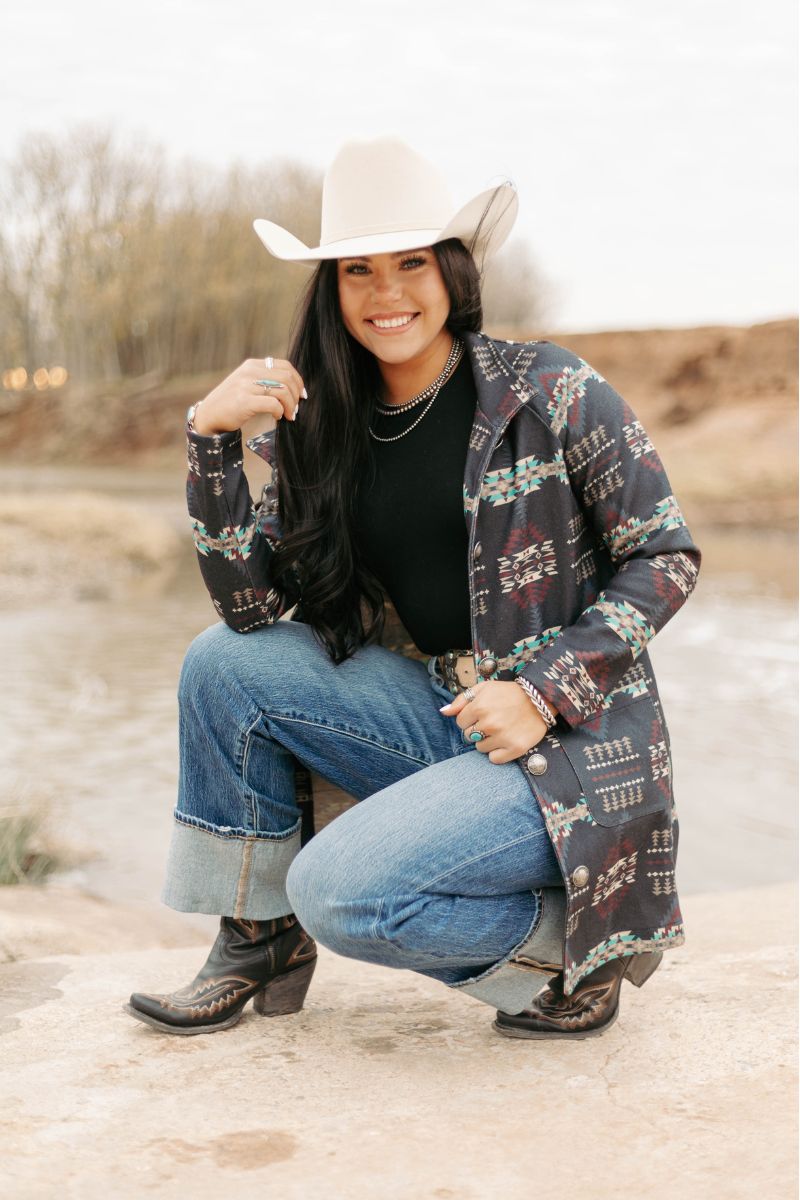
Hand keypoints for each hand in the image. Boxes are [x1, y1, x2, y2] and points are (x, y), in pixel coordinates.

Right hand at [191, 357, 306, 435]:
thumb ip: (264, 380)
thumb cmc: (232, 403)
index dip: (298, 380)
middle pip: (287, 378)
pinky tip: (277, 417)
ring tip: (288, 415)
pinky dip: (280, 412)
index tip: (301, 395)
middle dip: (296, 395)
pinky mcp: (244, 401)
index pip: (285, 366)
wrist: (209, 416)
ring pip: (283, 391)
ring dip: (290, 405)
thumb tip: (292, 386)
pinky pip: (273, 404)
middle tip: (295, 409)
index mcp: (252, 365)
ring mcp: (246, 385)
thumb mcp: (246, 383)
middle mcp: (249, 372)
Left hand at [439, 680, 550, 764]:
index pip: (460, 722)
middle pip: (469, 736)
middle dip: (477, 729)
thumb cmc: (509, 693)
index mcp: (480, 707)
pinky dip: (498, 752)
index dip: (470, 718)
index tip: (482, 714)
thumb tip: (443, 712)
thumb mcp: (484, 688)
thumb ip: (461, 700)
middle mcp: (489, 723)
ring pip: (480, 748)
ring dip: (488, 741)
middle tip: (493, 721)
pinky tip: (506, 740)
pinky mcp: (515, 749)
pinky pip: (494, 759)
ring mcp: (502, 737)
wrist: (539, 699)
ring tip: (501, 729)